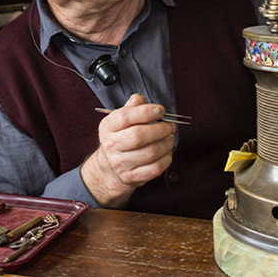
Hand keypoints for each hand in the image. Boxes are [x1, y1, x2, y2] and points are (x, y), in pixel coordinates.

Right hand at [80, 93, 176, 208]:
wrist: (110, 168)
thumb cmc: (120, 138)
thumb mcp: (121, 120)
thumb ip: (132, 107)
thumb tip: (140, 99)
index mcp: (108, 127)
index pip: (125, 117)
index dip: (146, 112)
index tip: (160, 110)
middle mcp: (111, 145)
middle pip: (139, 136)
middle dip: (160, 129)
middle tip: (169, 126)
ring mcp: (120, 163)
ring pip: (150, 152)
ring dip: (166, 143)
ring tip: (169, 138)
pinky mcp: (131, 177)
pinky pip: (155, 168)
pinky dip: (166, 159)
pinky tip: (166, 152)